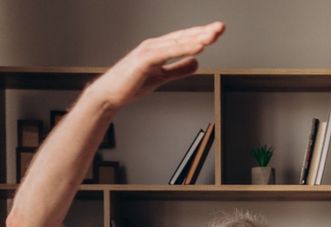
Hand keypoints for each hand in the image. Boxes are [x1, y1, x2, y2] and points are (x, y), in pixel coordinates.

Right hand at [87, 23, 225, 110]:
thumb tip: (196, 63)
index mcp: (158, 49)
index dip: (201, 34)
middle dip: (203, 31)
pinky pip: (168, 52)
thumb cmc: (130, 85)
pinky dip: (184, 48)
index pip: (184, 38)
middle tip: (221, 27)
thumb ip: (179, 69)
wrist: (109, 95)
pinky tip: (198, 47)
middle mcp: (154, 46)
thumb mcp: (162, 77)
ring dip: (197, 37)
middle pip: (183, 36)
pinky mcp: (144, 60)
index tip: (217, 31)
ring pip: (178, 42)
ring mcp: (148, 51)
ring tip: (214, 35)